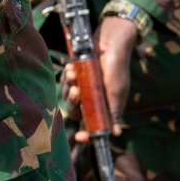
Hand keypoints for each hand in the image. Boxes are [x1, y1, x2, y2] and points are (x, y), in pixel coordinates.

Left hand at [63, 15, 137, 140]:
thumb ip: (113, 112)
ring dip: (68, 87)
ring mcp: (81, 88)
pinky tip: (71, 68)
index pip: (91, 127)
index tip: (80, 136)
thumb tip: (116, 134)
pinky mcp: (74, 76)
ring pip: (67, 96)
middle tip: (76, 90)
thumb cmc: (116, 70)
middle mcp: (90, 101)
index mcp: (102, 109)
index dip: (86, 135)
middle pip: (75, 112)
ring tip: (74, 74)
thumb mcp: (116, 93)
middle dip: (73, 103)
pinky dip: (65, 76)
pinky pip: (64, 81)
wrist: (109, 44)